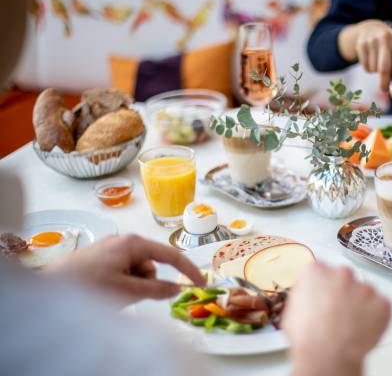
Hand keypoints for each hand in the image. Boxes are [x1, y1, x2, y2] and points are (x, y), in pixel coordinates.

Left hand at [46, 234, 205, 303]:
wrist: (47, 287)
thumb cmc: (87, 286)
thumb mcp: (127, 291)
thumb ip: (156, 290)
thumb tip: (178, 289)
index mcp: (133, 243)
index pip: (171, 255)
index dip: (188, 269)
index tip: (201, 283)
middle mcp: (124, 240)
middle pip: (152, 264)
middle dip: (146, 282)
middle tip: (128, 295)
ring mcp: (111, 248)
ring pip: (137, 270)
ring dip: (132, 284)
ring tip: (111, 293)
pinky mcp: (101, 257)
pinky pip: (123, 271)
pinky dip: (121, 283)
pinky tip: (104, 289)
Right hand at [282, 263, 390, 375]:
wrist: (328, 354)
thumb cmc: (308, 337)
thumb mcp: (293, 310)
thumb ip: (306, 295)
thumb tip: (311, 298)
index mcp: (317, 271)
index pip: (321, 271)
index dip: (322, 287)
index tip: (323, 297)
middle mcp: (342, 273)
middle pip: (344, 278)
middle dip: (342, 292)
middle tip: (337, 312)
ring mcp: (365, 287)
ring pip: (364, 292)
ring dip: (359, 304)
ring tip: (350, 324)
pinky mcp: (382, 302)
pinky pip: (381, 306)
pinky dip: (375, 315)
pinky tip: (364, 327)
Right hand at [339, 19, 391, 93]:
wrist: (371, 29)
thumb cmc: (389, 47)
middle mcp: (386, 38)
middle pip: (384, 68)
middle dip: (384, 82)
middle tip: (384, 90)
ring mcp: (372, 40)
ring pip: (374, 69)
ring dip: (376, 73)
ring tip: (378, 63)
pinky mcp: (361, 45)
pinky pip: (365, 67)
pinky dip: (369, 69)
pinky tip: (370, 59)